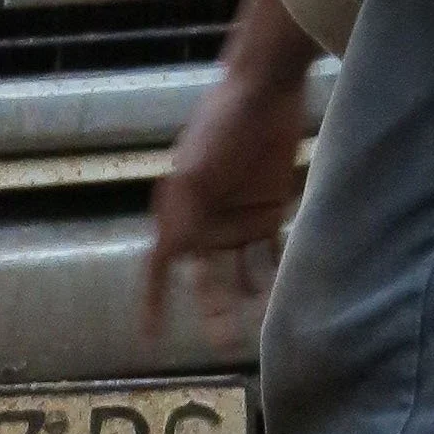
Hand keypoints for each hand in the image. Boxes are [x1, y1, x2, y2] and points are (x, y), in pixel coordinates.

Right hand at [145, 62, 308, 345]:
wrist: (264, 89)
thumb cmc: (221, 122)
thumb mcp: (195, 168)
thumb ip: (184, 210)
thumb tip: (168, 255)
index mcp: (177, 210)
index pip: (159, 264)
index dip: (152, 299)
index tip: (151, 334)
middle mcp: (204, 220)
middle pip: (204, 278)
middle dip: (211, 311)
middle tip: (222, 343)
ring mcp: (237, 217)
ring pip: (238, 272)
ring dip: (244, 300)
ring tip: (255, 329)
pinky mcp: (270, 209)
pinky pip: (271, 253)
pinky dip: (275, 275)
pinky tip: (283, 299)